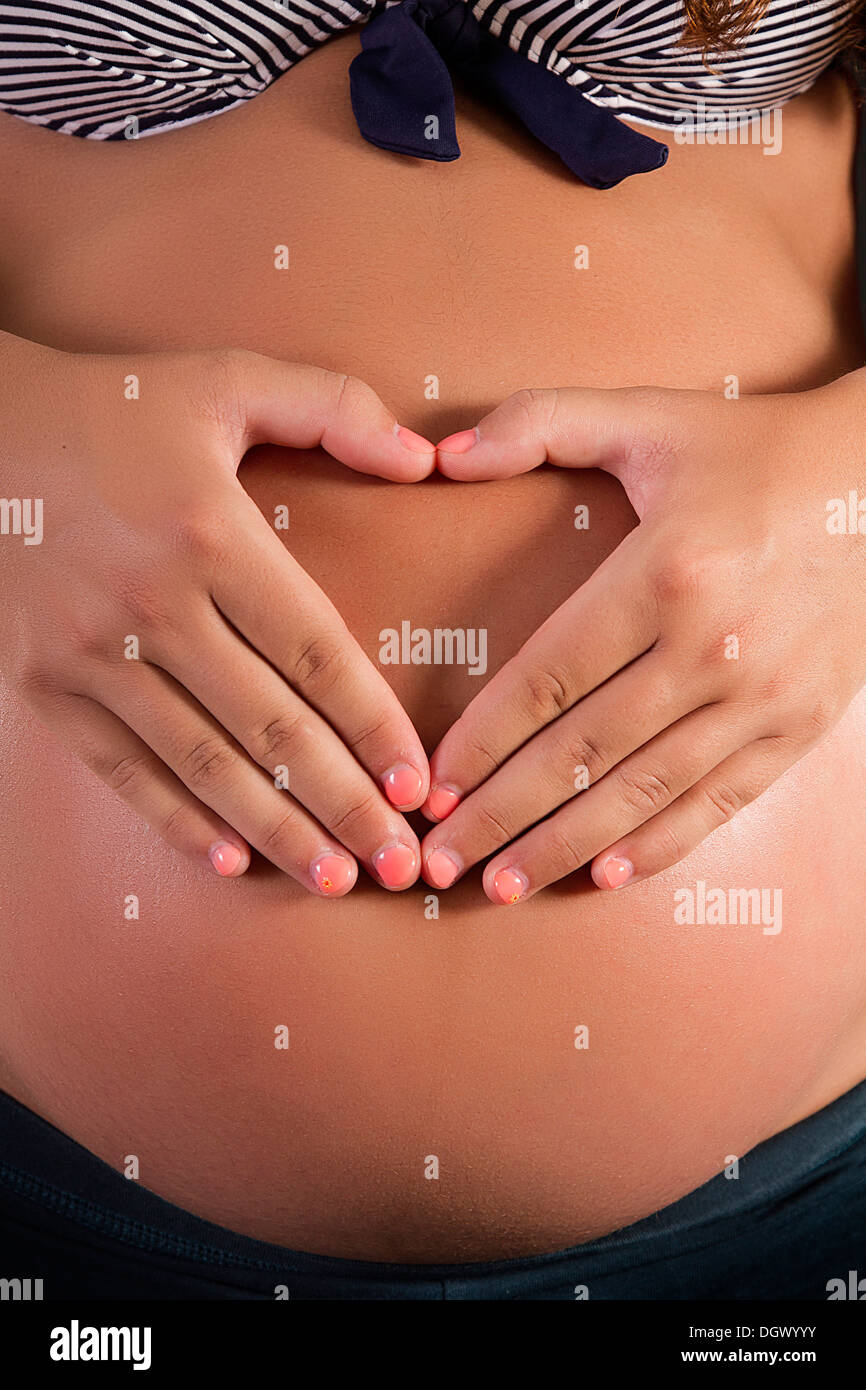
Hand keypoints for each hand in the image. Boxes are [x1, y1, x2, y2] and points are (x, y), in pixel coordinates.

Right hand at [0, 335, 436, 892]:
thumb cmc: (113, 408)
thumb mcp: (225, 380)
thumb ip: (335, 408)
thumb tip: (428, 463)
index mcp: (210, 533)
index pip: (316, 653)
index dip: (373, 727)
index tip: (419, 784)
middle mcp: (153, 603)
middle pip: (271, 725)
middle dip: (344, 803)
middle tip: (398, 863)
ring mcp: (91, 652)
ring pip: (202, 762)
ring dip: (274, 829)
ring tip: (333, 876)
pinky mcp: (42, 683)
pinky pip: (120, 768)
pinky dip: (174, 818)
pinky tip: (228, 860)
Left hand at [420, 374, 865, 901]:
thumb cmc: (751, 451)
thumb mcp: (648, 417)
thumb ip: (539, 423)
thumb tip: (440, 454)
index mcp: (665, 572)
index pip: (549, 679)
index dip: (483, 742)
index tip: (431, 786)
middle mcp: (712, 645)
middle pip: (583, 751)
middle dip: (502, 813)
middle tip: (441, 860)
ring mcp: (762, 695)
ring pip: (644, 790)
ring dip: (566, 846)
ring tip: (501, 885)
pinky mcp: (800, 725)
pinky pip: (720, 801)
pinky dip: (661, 843)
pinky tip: (605, 875)